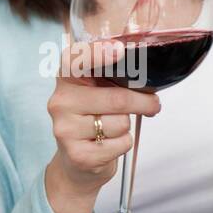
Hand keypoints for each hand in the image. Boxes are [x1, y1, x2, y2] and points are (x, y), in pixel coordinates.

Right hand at [45, 40, 161, 212]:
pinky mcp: (78, 154)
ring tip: (114, 128)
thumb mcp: (100, 91)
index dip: (97, 53)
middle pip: (117, 98)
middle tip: (152, 104)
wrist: (77, 162)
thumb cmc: (94, 119)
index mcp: (67, 79)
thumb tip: (144, 53)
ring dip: (128, 126)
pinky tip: (109, 144)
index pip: (75, 60)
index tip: (118, 50)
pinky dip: (124, 143)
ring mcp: (65, 129)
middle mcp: (60, 101)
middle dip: (144, 102)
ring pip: (121, 123)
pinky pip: (121, 143)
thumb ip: (115, 73)